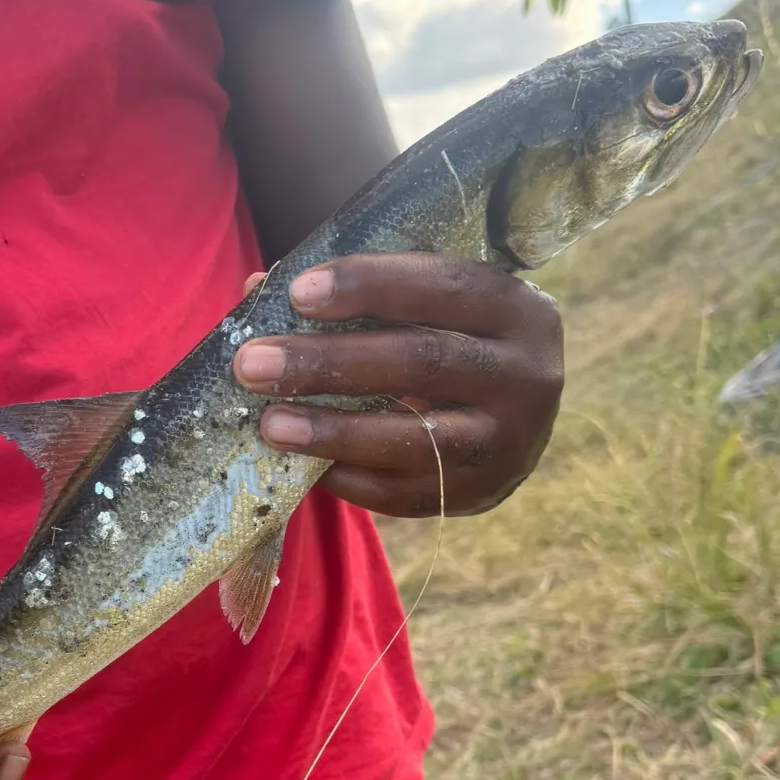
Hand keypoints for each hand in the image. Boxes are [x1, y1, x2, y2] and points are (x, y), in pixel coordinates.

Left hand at [232, 255, 562, 517]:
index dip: (369, 286)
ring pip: (416, 437)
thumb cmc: (450, 337)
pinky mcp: (485, 492)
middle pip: (420, 361)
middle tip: (252, 364)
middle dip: (328, 362)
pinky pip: (409, 493)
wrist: (514, 416)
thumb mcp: (425, 304)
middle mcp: (527, 373)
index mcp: (514, 306)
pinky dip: (352, 479)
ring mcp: (512, 440)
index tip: (297, 293)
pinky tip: (305, 465)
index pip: (441, 286)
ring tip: (269, 423)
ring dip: (334, 431)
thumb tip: (257, 286)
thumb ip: (354, 293)